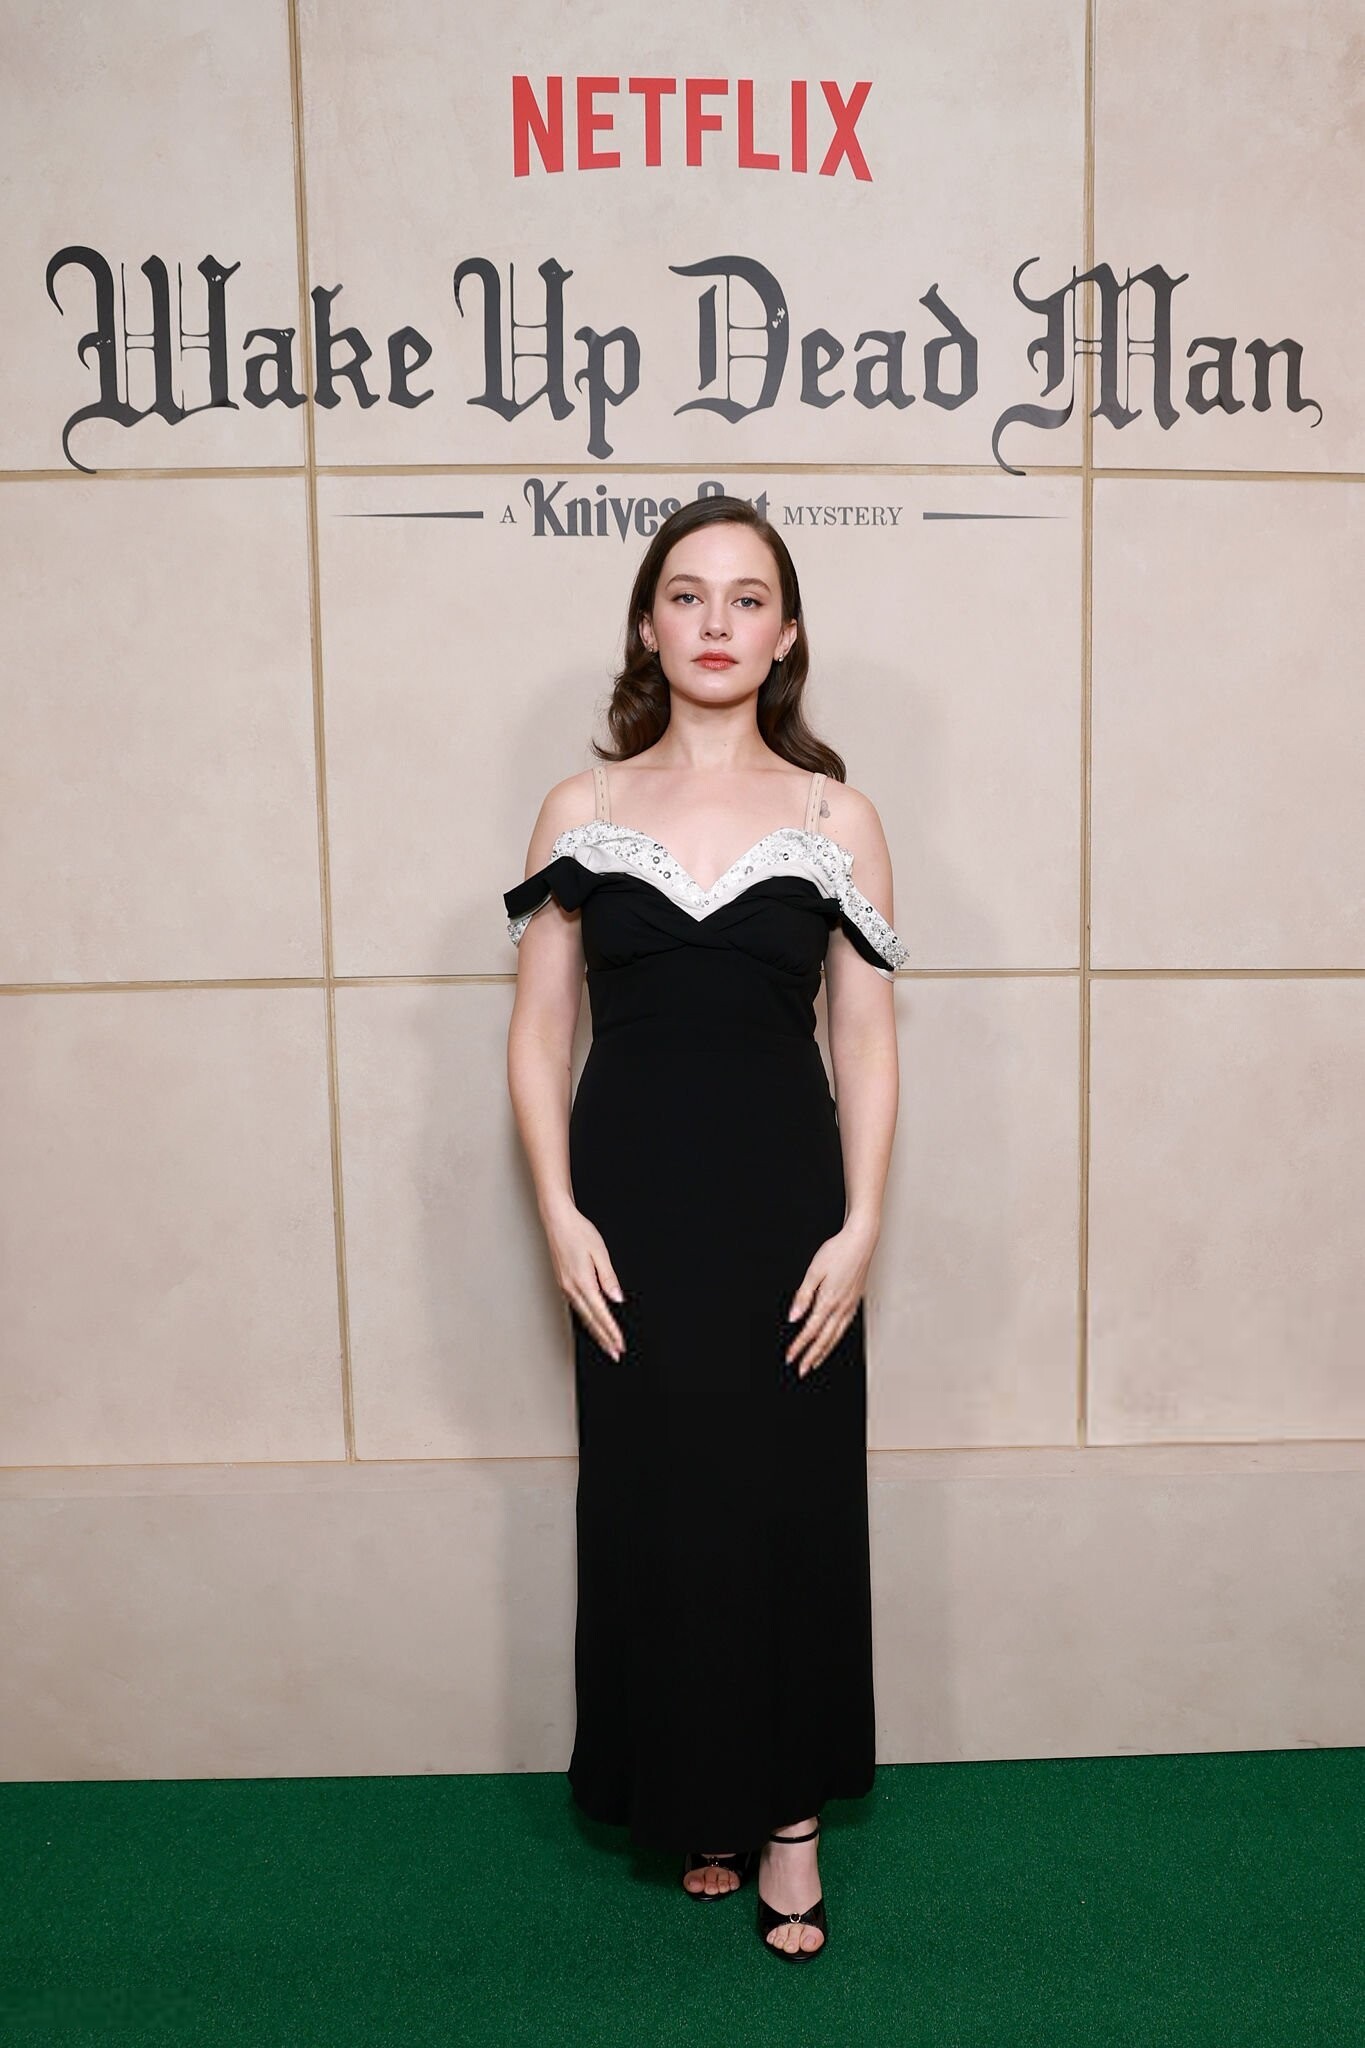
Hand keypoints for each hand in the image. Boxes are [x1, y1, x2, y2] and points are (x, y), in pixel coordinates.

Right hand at [542, 1198, 625, 1359]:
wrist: (557, 1220)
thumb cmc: (579, 1232)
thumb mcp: (600, 1252)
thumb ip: (609, 1278)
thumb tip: (617, 1299)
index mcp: (583, 1282)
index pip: (600, 1313)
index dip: (611, 1331)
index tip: (620, 1344)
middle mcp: (571, 1288)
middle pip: (590, 1320)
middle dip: (604, 1338)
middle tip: (615, 1354)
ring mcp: (565, 1286)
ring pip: (582, 1315)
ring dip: (595, 1331)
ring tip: (606, 1344)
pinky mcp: (563, 1282)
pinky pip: (576, 1306)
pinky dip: (586, 1319)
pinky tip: (591, 1323)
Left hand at [785, 1217, 878, 1375]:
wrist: (861, 1241)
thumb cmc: (838, 1251)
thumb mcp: (814, 1271)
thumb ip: (803, 1296)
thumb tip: (794, 1317)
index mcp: (828, 1300)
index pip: (810, 1330)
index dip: (799, 1346)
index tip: (790, 1357)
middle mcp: (841, 1307)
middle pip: (824, 1339)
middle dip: (811, 1356)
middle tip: (802, 1370)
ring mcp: (850, 1306)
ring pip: (836, 1336)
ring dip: (824, 1352)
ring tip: (815, 1362)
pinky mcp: (855, 1302)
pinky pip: (844, 1328)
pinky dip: (836, 1340)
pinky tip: (832, 1342)